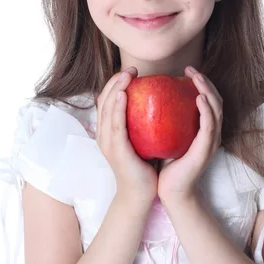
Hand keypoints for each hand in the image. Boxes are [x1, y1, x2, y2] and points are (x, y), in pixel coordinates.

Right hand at [96, 67, 157, 206]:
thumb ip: (144, 125)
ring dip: (115, 89)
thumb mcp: (141, 141)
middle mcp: (103, 134)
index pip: (107, 101)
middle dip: (115, 81)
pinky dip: (116, 108)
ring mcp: (107, 142)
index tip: (130, 72)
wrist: (140, 194)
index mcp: (108, 131)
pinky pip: (114, 125)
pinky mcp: (116, 150)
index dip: (115, 84)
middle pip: (103, 100)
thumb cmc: (144, 168)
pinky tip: (123, 95)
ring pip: (106, 109)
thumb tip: (159, 106)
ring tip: (126, 76)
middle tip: (130, 69)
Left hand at [157, 66, 222, 205]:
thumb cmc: (165, 166)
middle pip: (215, 100)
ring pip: (216, 109)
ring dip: (208, 91)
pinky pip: (209, 125)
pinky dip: (206, 110)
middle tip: (192, 69)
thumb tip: (149, 100)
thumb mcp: (166, 137)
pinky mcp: (205, 150)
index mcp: (203, 130)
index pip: (207, 101)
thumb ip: (165, 120)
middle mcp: (211, 133)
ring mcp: (211, 142)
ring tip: (197, 78)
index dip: (201, 84)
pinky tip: (198, 98)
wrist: (170, 191)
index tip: (187, 70)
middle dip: (205, 82)